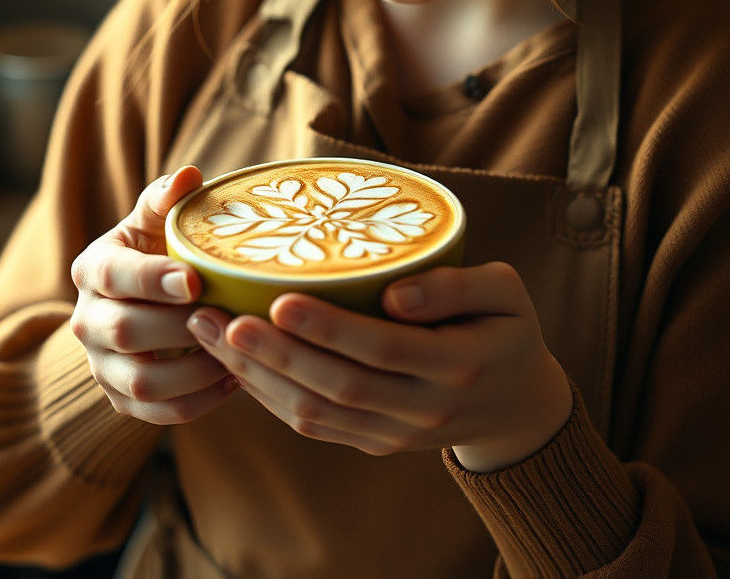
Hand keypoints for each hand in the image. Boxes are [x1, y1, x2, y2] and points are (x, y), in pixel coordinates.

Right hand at [70, 166, 239, 424]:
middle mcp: (87, 320)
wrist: (139, 300)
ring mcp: (101, 365)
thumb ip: (167, 198)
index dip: (152, 279)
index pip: (115, 275)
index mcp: (94, 268)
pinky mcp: (119, 399)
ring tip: (238, 353)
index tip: (196, 281)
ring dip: (195, 371)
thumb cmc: (157, 249)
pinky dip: (198, 403)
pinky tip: (234, 380)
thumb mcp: (156, 220)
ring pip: (141, 383)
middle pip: (125, 332)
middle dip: (179, 327)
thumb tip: (189, 175)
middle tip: (228, 317)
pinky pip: (156, 415)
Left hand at [185, 262, 572, 470]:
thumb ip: (457, 285)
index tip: (279, 299)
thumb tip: (395, 294)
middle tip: (221, 318)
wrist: (518, 406)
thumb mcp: (506, 292)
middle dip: (274, 353)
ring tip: (210, 336)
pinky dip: (271, 398)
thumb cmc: (506, 328)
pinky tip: (236, 365)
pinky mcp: (376, 444)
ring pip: (317, 412)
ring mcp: (396, 433)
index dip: (329, 328)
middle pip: (337, 386)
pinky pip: (317, 426)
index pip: (383, 349)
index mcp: (457, 364)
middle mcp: (423, 408)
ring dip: (258, 377)